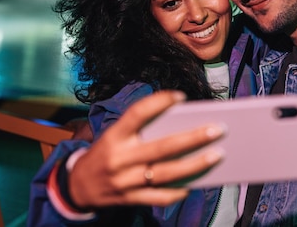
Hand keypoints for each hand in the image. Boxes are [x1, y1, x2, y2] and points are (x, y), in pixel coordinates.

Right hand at [68, 90, 224, 207]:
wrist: (78, 187)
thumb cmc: (107, 153)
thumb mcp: (116, 136)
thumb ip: (141, 130)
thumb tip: (183, 124)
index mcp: (114, 135)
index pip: (137, 114)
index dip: (158, 102)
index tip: (181, 96)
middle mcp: (119, 158)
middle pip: (162, 147)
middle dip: (193, 138)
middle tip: (218, 129)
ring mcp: (125, 181)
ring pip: (166, 173)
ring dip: (195, 164)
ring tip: (218, 155)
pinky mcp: (130, 199)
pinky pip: (159, 196)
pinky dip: (178, 191)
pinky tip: (196, 183)